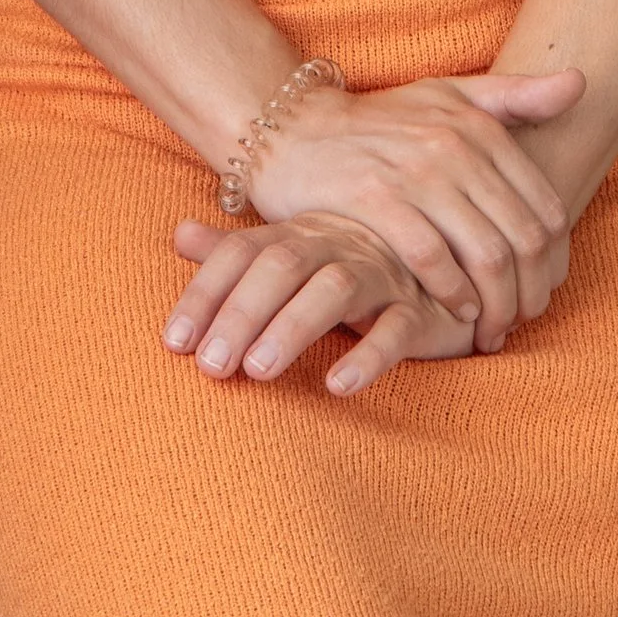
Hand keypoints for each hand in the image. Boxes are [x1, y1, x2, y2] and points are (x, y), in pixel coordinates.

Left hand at [166, 210, 482, 395]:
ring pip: (334, 289)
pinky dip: (368, 355)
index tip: (172, 342)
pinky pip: (397, 328)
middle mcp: (335, 244)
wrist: (445, 265)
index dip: (204, 292)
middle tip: (210, 366)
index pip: (241, 252)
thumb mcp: (292, 253)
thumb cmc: (352, 264)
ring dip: (292, 328)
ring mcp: (380, 273)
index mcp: (299, 232)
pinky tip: (337, 384)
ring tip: (258, 371)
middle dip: (241, 312)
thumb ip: (236, 251)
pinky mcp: (419, 309)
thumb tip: (178, 234)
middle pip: (282, 266)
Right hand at [242, 69, 580, 352]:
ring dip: (499, 305)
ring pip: (487, 254)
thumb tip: (581, 83)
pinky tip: (457, 310)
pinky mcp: (375, 198)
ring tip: (494, 330)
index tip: (543, 290)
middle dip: (532, 293)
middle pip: (523, 238)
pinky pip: (433, 259)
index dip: (554, 262)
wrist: (295, 131)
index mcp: (478, 124)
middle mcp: (452, 144)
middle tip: (523, 321)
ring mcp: (414, 170)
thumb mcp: (448, 97)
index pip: (546, 208)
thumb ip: (516, 96)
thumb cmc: (381, 122)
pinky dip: (454, 293)